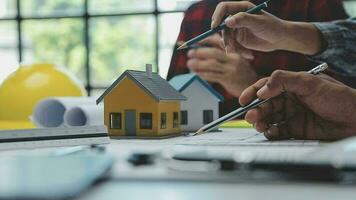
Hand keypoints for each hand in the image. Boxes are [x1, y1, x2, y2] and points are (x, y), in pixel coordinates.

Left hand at [187, 35, 257, 96]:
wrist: (252, 87)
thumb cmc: (241, 73)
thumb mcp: (235, 60)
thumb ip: (222, 54)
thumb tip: (205, 47)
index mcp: (234, 51)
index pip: (218, 41)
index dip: (205, 40)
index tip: (194, 41)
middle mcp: (233, 58)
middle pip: (214, 53)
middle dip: (199, 52)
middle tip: (189, 53)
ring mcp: (231, 69)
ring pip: (212, 64)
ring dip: (199, 64)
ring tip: (189, 64)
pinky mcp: (229, 79)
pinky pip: (213, 75)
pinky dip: (203, 74)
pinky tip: (197, 74)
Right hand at [212, 1, 322, 55]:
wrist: (281, 39)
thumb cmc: (272, 27)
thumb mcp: (258, 22)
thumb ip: (243, 20)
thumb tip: (227, 21)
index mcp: (241, 8)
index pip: (223, 8)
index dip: (217, 16)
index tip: (215, 27)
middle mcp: (237, 18)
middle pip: (222, 27)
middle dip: (226, 39)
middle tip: (230, 49)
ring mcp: (237, 29)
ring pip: (226, 39)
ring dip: (231, 48)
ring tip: (242, 53)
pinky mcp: (239, 40)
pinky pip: (232, 46)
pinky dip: (238, 52)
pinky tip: (249, 55)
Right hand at [239, 70, 355, 139]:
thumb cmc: (338, 97)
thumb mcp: (310, 82)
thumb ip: (284, 80)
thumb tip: (262, 89)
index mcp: (291, 85)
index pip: (266, 86)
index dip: (253, 92)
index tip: (243, 99)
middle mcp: (289, 100)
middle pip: (265, 104)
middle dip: (255, 109)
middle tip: (250, 116)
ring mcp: (292, 115)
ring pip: (269, 118)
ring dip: (261, 121)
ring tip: (259, 125)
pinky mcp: (296, 130)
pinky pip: (278, 131)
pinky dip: (271, 132)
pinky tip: (271, 132)